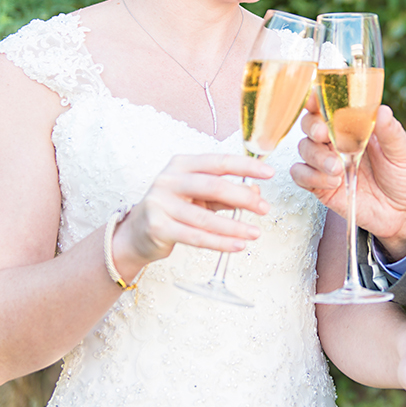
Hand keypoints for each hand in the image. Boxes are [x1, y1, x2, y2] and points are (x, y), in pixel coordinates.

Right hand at [111, 153, 272, 278]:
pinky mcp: (158, 227)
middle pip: (213, 186)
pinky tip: (237, 245)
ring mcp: (160, 203)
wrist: (136, 233)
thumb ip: (225, 193)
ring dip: (234, 226)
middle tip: (264, 208)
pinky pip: (195, 236)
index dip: (246, 166)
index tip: (269, 173)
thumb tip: (256, 192)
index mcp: (182, 164)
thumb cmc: (174, 209)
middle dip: (243, 198)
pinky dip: (219, 242)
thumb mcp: (199, 195)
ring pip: (205, 217)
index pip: (218, 161)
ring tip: (255, 233)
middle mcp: (169, 180)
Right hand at [291, 95, 405, 256]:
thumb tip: (382, 110)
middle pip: (310, 124)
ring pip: (305, 149)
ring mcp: (328, 163)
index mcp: (356, 126)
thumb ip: (390, 132)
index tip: (314, 101)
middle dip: (313, 127)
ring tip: (338, 168)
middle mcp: (338, 141)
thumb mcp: (403, 152)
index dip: (317, 100)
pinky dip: (311, 177)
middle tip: (325, 135)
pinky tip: (333, 182)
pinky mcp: (322, 185)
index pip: (330, 107)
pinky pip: (301, 175)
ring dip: (317, 156)